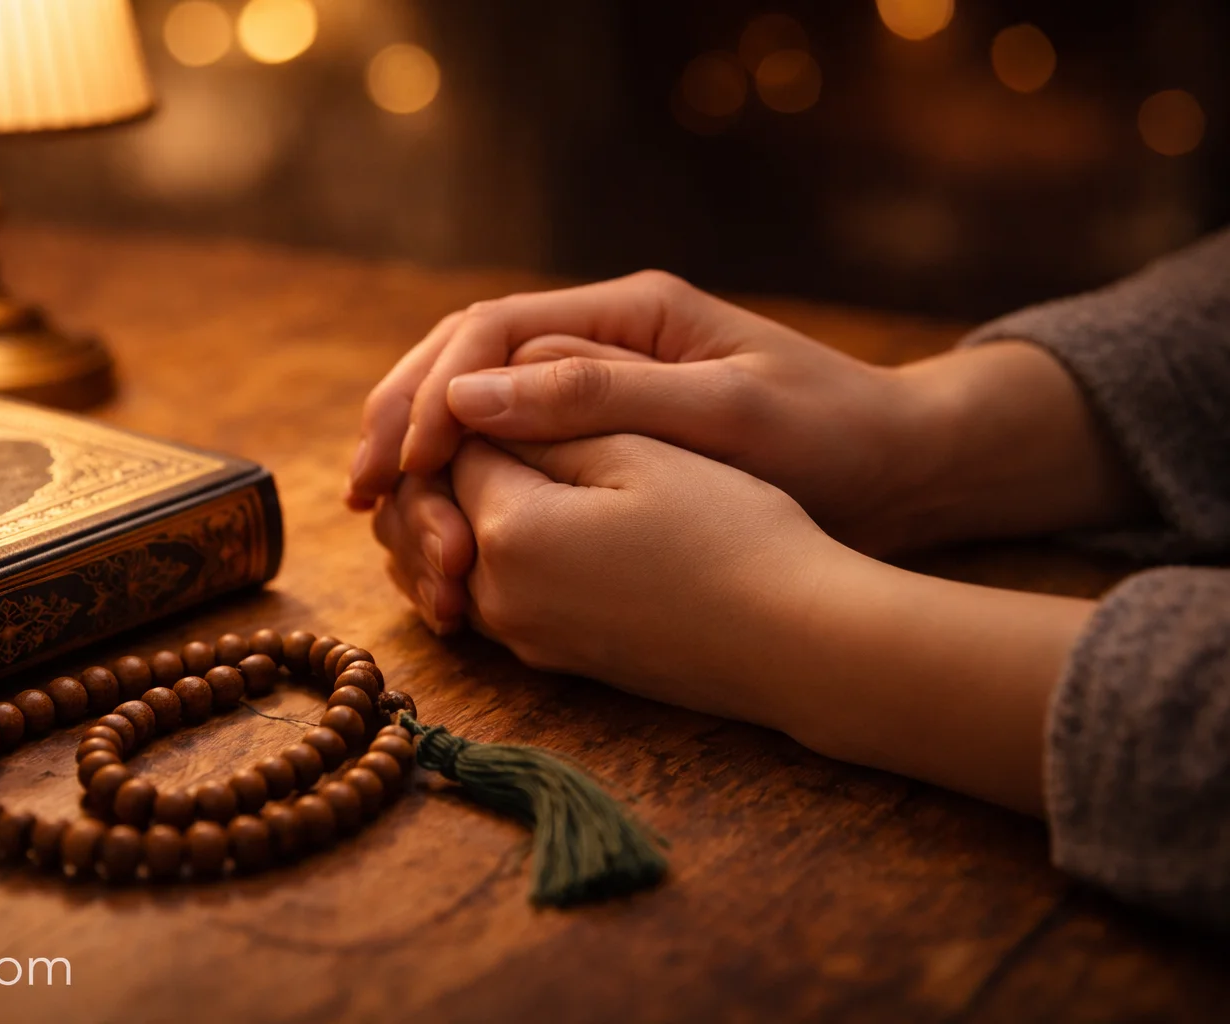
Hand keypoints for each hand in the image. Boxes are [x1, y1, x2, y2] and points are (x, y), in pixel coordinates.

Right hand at [348, 271, 931, 551]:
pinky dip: (470, 479)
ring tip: (380, 506)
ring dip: (424, 448)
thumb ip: (602, 395)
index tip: (400, 466)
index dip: (432, 395)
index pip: (492, 331)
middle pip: (467, 356)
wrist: (903, 468)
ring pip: (480, 400)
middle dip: (405, 416)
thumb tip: (468, 396)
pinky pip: (515, 444)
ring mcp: (605, 384)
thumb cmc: (834, 436)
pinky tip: (444, 523)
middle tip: (359, 487)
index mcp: (629, 313)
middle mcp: (605, 338)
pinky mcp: (610, 433)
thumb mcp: (728, 412)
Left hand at [438, 432, 839, 725]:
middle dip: (447, 454)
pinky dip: (483, 551)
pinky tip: (520, 515)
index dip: (474, 400)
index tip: (513, 368)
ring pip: (453, 557)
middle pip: (435, 508)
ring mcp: (525, 638)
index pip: (450, 446)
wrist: (799, 643)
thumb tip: (467, 392)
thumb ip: (546, 416)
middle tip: (488, 403)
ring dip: (459, 503)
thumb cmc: (735, 534)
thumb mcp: (645, 449)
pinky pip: (487, 595)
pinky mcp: (554, 659)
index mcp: (509, 531)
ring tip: (499, 447)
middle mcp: (498, 596)